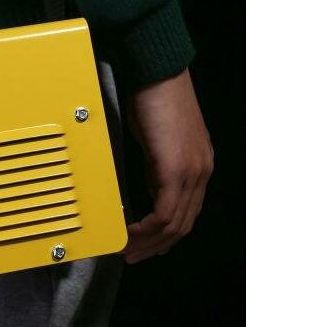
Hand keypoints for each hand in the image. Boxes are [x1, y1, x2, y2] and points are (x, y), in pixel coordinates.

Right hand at [123, 68, 213, 263]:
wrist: (158, 72)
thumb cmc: (153, 97)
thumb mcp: (156, 139)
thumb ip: (156, 165)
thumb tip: (144, 186)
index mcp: (198, 165)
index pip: (185, 212)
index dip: (164, 235)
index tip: (142, 242)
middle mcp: (200, 171)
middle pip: (182, 225)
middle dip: (155, 245)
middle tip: (131, 254)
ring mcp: (192, 171)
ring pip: (174, 224)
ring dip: (148, 241)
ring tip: (126, 248)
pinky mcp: (176, 169)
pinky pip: (164, 212)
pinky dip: (146, 227)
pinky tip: (130, 230)